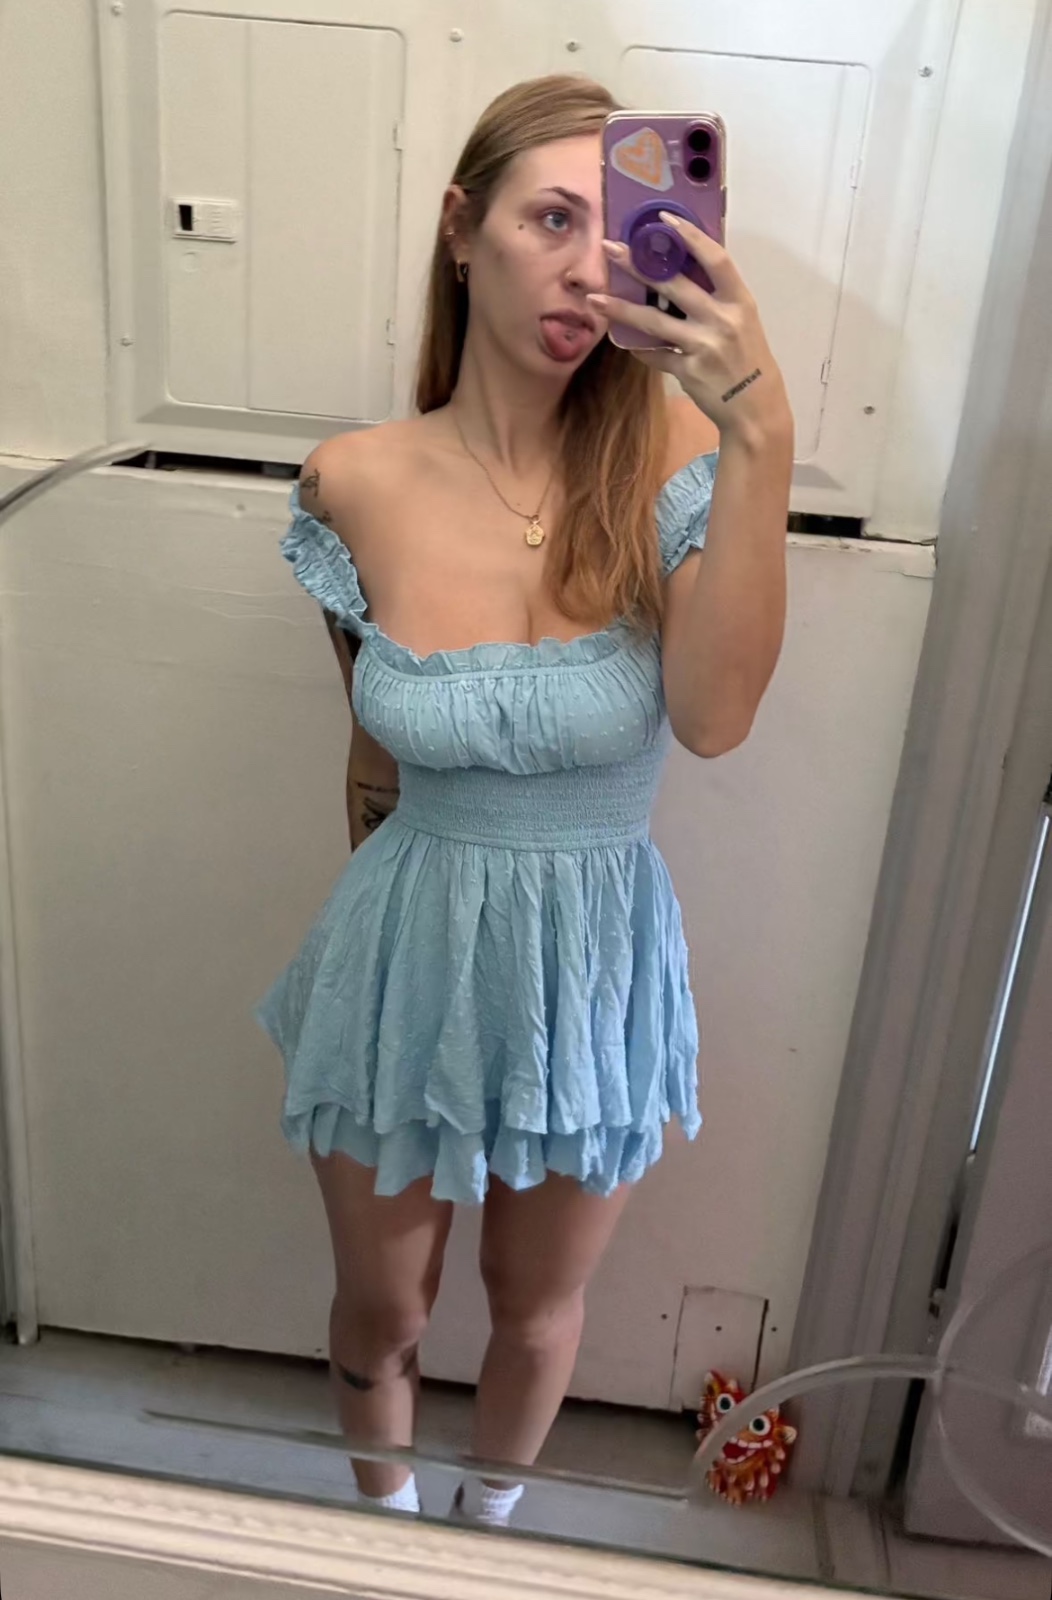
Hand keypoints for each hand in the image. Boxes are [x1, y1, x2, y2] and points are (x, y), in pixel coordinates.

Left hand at [588, 216, 791, 443]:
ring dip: (621, 309)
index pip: (715, 258)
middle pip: (674, 284)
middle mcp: (722, 319)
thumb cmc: (747, 357)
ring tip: (595, 298)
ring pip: (654, 322)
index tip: (663, 219)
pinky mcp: (689, 371)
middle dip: (638, 264)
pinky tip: (621, 339)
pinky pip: (655, 355)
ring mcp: (703, 346)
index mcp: (739, 300)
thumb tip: (680, 269)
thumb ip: (717, 297)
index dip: (690, 236)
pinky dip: (638, 347)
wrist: (755, 406)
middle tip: (610, 248)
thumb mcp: (742, 320)